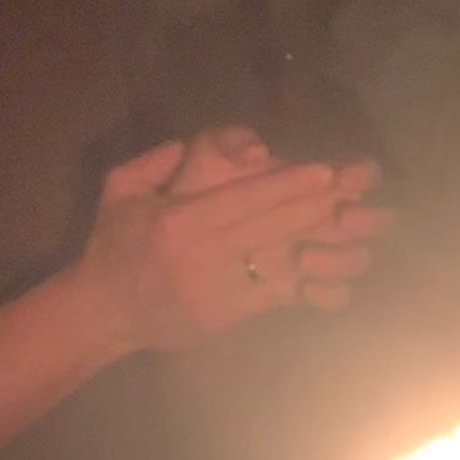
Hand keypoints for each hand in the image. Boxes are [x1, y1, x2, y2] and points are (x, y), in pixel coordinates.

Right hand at [70, 140, 389, 352]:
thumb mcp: (119, 191)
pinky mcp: (228, 316)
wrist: (103, 313)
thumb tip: (186, 144)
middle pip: (271, 227)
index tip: (325, 172)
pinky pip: (275, 296)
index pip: (244, 200)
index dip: (288, 186)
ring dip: (321, 247)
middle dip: (317, 208)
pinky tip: (333, 270)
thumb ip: (153, 162)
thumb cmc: (114, 247)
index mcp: (178, 221)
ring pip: (280, 262)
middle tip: (355, 193)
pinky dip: (305, 283)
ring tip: (356, 231)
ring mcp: (218, 289)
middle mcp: (202, 254)